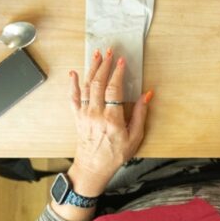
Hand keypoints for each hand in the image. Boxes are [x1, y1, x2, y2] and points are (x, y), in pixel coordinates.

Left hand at [66, 48, 151, 195]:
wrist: (92, 168)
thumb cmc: (115, 155)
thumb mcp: (135, 137)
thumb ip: (140, 114)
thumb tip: (147, 95)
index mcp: (111, 119)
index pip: (114, 89)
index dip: (118, 73)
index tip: (122, 61)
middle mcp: (95, 114)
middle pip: (98, 83)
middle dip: (104, 65)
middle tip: (109, 52)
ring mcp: (84, 115)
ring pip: (85, 87)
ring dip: (91, 69)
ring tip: (96, 56)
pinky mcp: (77, 117)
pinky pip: (73, 98)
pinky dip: (72, 84)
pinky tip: (73, 73)